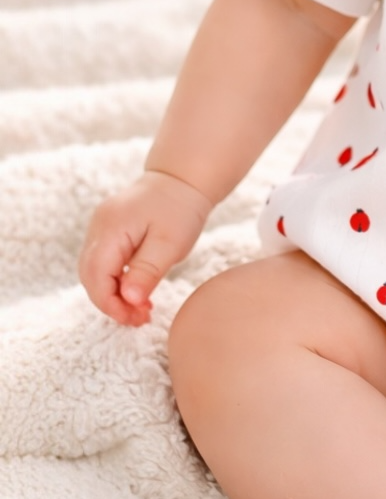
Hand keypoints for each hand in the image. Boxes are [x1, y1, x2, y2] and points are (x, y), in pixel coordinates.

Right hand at [78, 170, 212, 325]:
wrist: (183, 178)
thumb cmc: (180, 208)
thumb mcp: (170, 243)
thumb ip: (147, 272)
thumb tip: (128, 301)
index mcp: (111, 229)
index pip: (96, 276)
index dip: (110, 304)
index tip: (135, 319)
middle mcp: (99, 228)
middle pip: (90, 277)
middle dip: (112, 303)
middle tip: (140, 318)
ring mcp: (101, 228)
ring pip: (95, 272)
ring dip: (114, 294)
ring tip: (142, 310)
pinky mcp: (109, 231)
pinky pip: (104, 262)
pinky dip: (117, 281)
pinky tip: (138, 292)